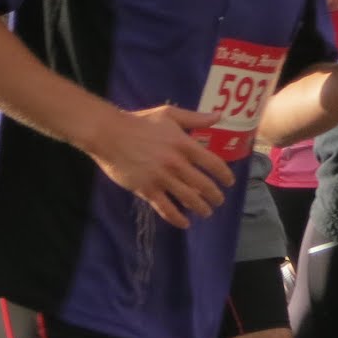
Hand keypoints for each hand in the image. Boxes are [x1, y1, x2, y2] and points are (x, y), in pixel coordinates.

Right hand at [89, 104, 234, 229]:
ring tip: (205, 212)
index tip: (229, 183)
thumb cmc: (138, 122)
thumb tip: (218, 116)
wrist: (108, 133)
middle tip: (218, 201)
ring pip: (189, 199)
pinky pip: (166, 208)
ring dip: (201, 209)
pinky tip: (184, 222)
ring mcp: (161, 178)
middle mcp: (176, 163)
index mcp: (184, 144)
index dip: (224, 176)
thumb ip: (194, 118)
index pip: (213, 164)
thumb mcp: (168, 114)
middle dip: (215, 196)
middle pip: (204, 186)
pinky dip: (178, 218)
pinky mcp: (147, 189)